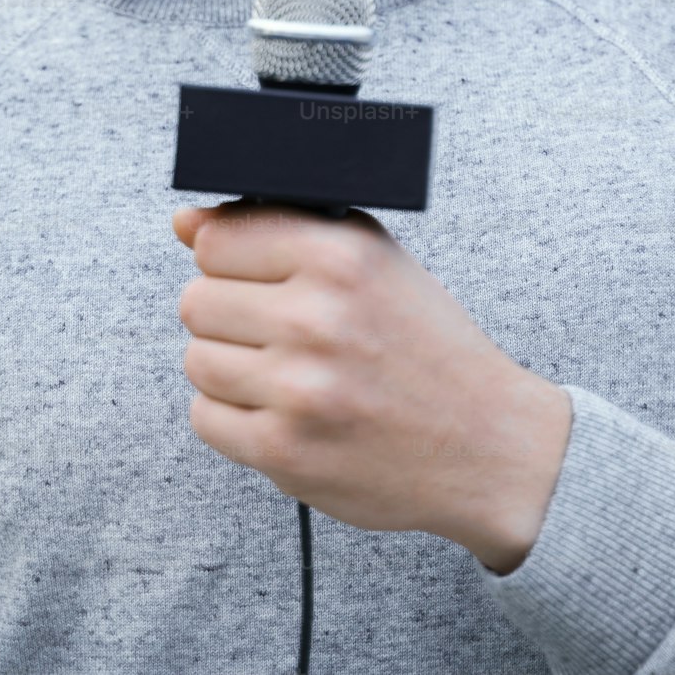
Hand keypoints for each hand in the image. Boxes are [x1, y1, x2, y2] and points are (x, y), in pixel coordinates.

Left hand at [172, 199, 571, 572]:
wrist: (487, 443)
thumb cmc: (426, 344)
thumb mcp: (372, 258)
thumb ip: (280, 226)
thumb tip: (186, 222)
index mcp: (339, 257)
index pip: (215, 240)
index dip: (228, 258)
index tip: (252, 276)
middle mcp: (316, 318)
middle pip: (196, 301)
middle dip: (227, 314)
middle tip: (274, 329)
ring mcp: (298, 389)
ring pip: (196, 360)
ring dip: (229, 365)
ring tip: (282, 369)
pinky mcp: (285, 452)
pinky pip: (206, 418)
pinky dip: (234, 415)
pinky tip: (280, 407)